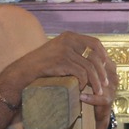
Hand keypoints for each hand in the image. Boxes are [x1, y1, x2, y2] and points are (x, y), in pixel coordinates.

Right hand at [0, 32, 116, 128]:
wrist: (22, 72)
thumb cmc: (40, 66)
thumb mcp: (58, 53)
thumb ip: (73, 52)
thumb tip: (92, 61)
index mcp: (69, 36)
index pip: (95, 43)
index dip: (103, 56)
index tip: (106, 68)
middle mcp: (68, 40)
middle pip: (94, 55)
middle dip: (102, 71)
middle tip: (105, 84)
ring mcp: (64, 50)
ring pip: (89, 67)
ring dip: (96, 81)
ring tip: (98, 91)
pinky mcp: (61, 61)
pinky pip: (80, 73)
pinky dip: (84, 82)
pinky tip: (83, 88)